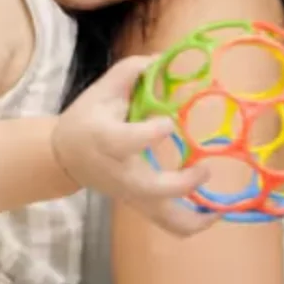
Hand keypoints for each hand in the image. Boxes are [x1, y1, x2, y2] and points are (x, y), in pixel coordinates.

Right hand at [53, 55, 220, 236]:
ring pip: (164, 219)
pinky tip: (214, 213)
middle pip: (153, 190)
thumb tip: (164, 60)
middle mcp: (120, 173)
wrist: (63, 156)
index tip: (169, 122)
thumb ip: (131, 72)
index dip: (152, 133)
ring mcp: (131, 193)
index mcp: (106, 140)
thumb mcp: (101, 90)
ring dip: (194, 219)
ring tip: (220, 209)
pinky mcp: (140, 204)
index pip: (129, 142)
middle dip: (183, 183)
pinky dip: (193, 224)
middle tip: (205, 168)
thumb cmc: (85, 119)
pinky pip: (169, 224)